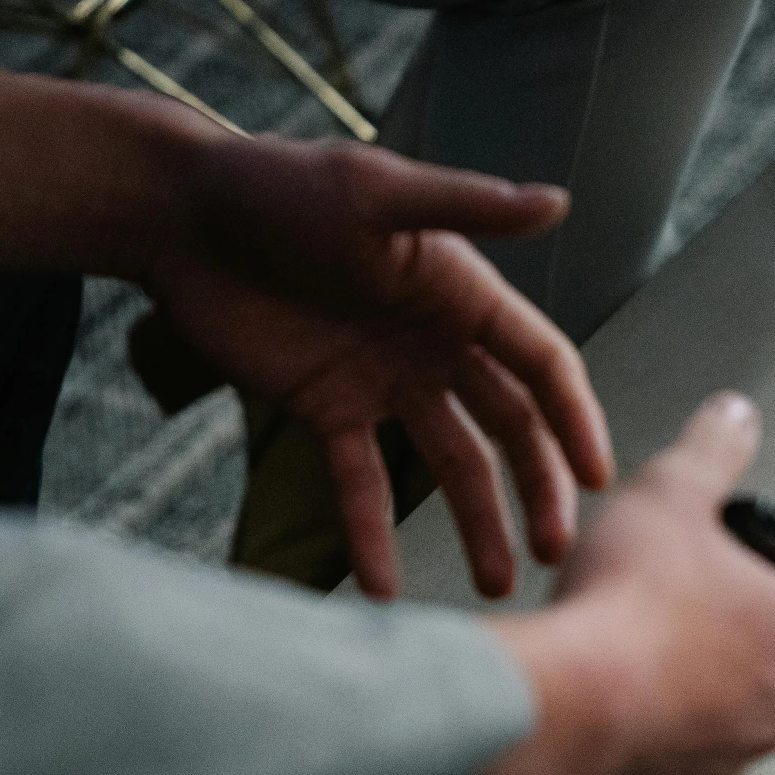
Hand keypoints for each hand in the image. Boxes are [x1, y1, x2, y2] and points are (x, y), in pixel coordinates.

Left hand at [0, 72, 613, 598]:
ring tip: (493, 588)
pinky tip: (381, 589)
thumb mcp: (375, 193)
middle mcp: (437, 344)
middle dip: (536, 490)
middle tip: (552, 554)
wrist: (177, 216)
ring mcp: (385, 382)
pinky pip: (359, 483)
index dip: (574, 421)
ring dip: (477, 524)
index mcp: (463, 294)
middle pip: (509, 428)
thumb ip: (466, 208)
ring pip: (450, 465)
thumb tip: (557, 203)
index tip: (597, 481)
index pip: (541, 367)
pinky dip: (371, 534)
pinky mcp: (326, 410)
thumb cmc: (278, 185)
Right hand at [481, 393, 774, 774]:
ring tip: (664, 619)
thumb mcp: (670, 496)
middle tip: (724, 571)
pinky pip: (692, 740)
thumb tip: (733, 420)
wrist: (552, 708)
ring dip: (719, 657)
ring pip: (746, 697)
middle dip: (769, 603)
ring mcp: (731, 750)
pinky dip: (672, 706)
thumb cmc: (621, 618)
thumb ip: (713, 450)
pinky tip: (627, 672)